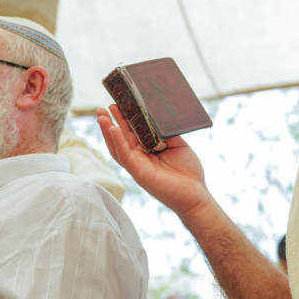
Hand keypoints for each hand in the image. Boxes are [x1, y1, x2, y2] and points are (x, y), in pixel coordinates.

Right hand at [97, 105, 211, 219]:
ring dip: (108, 131)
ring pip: (117, 147)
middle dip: (110, 123)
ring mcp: (138, 166)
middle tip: (101, 107)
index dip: (123, 119)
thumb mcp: (178, 144)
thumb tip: (156, 115)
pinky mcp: (140, 173)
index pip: (131, 133)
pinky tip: (113, 130)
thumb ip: (165, 132)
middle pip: (120, 139)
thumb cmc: (188, 172)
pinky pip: (126, 156)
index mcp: (147, 151)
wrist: (197, 194)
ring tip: (102, 116)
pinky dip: (118, 142)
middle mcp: (139, 158)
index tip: (118, 104)